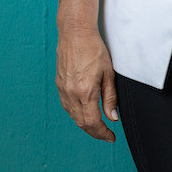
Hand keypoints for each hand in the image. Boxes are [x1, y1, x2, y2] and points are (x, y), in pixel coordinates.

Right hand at [56, 23, 118, 141]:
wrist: (75, 33)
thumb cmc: (94, 49)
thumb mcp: (108, 73)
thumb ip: (110, 97)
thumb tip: (112, 117)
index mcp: (85, 92)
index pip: (93, 122)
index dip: (102, 133)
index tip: (111, 137)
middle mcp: (71, 93)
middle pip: (82, 123)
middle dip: (95, 132)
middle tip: (106, 135)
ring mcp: (63, 89)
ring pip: (73, 116)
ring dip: (85, 124)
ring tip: (97, 126)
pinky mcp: (59, 84)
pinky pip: (67, 106)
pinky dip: (76, 114)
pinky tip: (84, 112)